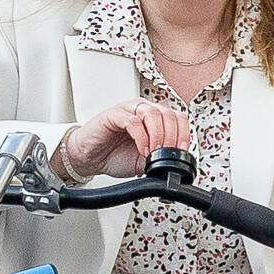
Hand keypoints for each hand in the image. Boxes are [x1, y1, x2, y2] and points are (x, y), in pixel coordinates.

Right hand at [56, 99, 197, 176]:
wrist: (90, 158)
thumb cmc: (114, 155)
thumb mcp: (144, 161)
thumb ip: (160, 158)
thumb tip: (176, 163)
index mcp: (154, 119)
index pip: (178, 118)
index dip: (183, 134)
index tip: (181, 151)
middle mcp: (143, 110)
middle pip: (168, 114)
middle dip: (172, 136)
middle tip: (168, 153)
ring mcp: (129, 110)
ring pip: (153, 113)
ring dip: (159, 134)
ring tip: (155, 152)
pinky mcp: (114, 114)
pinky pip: (133, 121)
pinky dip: (142, 136)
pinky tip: (142, 148)